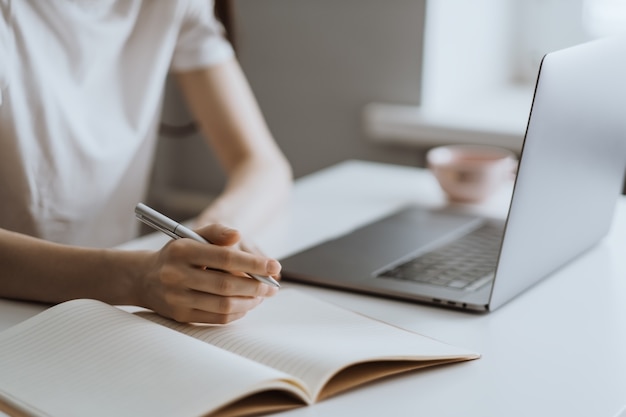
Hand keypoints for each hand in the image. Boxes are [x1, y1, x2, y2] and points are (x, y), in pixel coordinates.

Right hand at [136, 223, 279, 323]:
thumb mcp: (193, 236)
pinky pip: (216, 318)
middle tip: (272, 286)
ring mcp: (177, 298)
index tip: (274, 266)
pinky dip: (237, 312)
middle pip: (226, 285)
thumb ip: (217, 232)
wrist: (143, 278)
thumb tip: (238, 235)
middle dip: (256, 286)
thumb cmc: (178, 254)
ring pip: (223, 304)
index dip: (254, 263)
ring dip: (250, 301)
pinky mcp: (180, 316)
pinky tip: (246, 304)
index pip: (226, 258)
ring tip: (262, 295)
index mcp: (183, 251)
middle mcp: (177, 275)